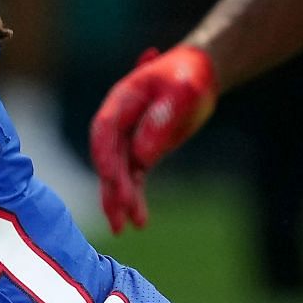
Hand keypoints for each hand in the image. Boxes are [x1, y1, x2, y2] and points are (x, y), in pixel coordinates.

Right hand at [88, 46, 217, 234]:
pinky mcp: (141, 151)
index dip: (105, 154)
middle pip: (109, 156)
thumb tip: (141, 157)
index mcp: (123, 100)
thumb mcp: (183, 90)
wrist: (198, 74)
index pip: (105, 129)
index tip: (111, 177)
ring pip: (119, 172)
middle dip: (113, 185)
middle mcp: (119, 121)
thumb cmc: (189, 75)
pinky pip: (134, 177)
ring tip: (124, 228)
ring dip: (120, 199)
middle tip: (121, 211)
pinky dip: (134, 198)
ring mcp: (129, 137)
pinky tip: (139, 221)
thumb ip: (162, 119)